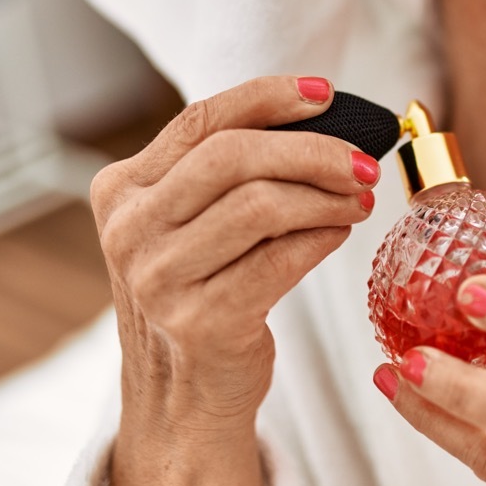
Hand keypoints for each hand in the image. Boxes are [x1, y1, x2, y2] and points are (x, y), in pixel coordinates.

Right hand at [91, 75, 379, 485]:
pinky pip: (282, 258)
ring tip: (360, 198)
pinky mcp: (201, 320)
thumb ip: (231, 172)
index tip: (326, 92)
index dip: (268, 97)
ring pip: (262, 205)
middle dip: (313, 151)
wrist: (188, 393)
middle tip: (365, 162)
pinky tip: (340, 232)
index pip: (201, 120)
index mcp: (121, 189)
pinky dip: (323, 238)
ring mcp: (159, 278)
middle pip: (233, 157)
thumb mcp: (191, 223)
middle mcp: (128, 229)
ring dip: (326, 196)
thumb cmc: (205, 289)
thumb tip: (324, 118)